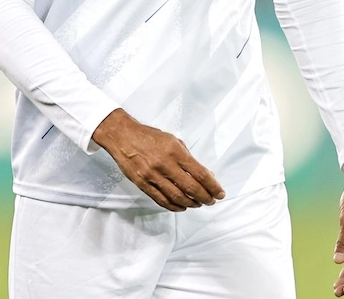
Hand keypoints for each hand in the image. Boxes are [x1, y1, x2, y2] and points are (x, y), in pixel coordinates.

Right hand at [91, 108, 225, 211]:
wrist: (123, 136)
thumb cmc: (149, 137)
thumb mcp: (173, 140)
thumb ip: (188, 157)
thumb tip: (204, 174)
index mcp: (175, 151)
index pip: (200, 174)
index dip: (213, 186)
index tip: (220, 193)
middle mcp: (165, 165)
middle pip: (191, 188)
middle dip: (205, 197)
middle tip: (211, 201)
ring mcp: (153, 176)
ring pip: (177, 197)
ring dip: (191, 203)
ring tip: (198, 203)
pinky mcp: (143, 184)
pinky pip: (162, 200)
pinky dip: (174, 206)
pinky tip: (182, 206)